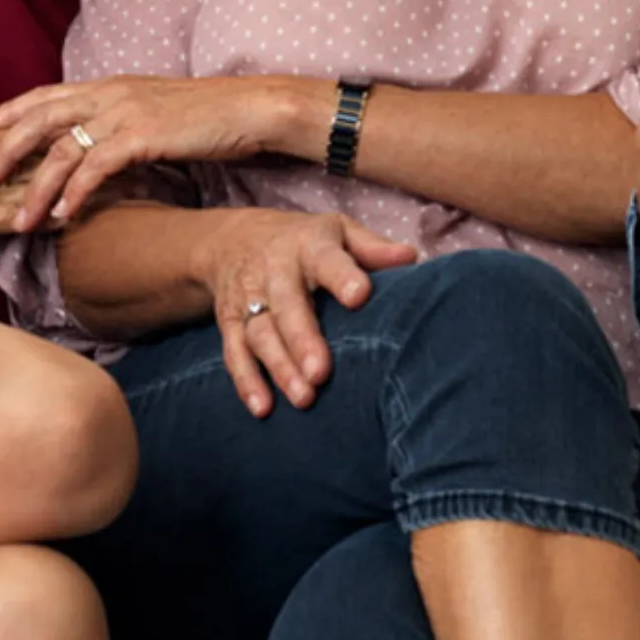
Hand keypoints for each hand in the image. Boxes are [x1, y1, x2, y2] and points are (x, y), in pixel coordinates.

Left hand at [0, 75, 325, 229]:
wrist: (252, 109)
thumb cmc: (209, 117)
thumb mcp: (155, 114)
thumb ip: (123, 125)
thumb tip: (101, 148)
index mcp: (111, 85)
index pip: (48, 94)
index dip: (12, 109)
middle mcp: (110, 93)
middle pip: (41, 118)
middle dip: (4, 149)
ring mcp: (125, 112)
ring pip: (62, 149)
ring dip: (36, 188)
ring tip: (18, 220)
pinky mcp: (143, 135)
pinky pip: (97, 167)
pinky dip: (75, 192)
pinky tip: (63, 215)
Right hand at [189, 209, 418, 417]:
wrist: (234, 238)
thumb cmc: (305, 241)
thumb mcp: (339, 231)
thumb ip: (371, 248)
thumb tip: (411, 257)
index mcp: (308, 245)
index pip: (326, 260)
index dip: (342, 276)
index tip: (360, 296)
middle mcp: (274, 270)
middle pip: (287, 306)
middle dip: (303, 339)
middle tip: (322, 373)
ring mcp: (247, 297)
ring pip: (260, 334)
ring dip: (279, 367)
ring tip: (304, 398)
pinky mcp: (228, 321)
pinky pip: (234, 352)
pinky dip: (246, 381)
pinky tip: (263, 408)